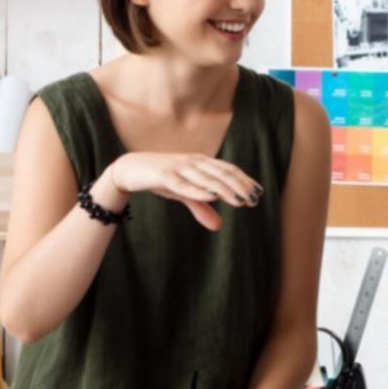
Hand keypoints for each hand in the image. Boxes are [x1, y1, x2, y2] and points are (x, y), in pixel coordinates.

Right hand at [103, 152, 262, 231]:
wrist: (130, 168)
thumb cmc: (162, 178)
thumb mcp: (184, 194)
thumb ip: (201, 208)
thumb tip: (219, 227)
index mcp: (201, 162)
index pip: (228, 169)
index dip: (243, 180)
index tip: (257, 193)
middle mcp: (193, 161)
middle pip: (222, 173)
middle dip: (240, 186)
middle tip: (253, 200)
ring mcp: (179, 167)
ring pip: (207, 178)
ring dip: (225, 189)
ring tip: (240, 201)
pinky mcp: (164, 175)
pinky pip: (184, 184)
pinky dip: (199, 190)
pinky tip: (213, 197)